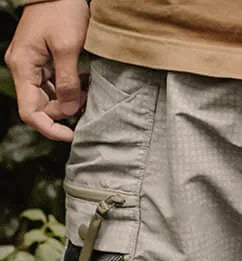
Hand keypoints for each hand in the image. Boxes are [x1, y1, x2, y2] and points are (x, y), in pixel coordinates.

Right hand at [4, 0, 90, 141]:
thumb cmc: (62, 12)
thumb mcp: (67, 48)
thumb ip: (67, 83)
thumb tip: (69, 110)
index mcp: (23, 67)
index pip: (30, 112)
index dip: (50, 129)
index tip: (73, 135)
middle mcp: (22, 68)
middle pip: (40, 108)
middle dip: (64, 114)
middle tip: (87, 106)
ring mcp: (31, 65)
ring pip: (48, 98)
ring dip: (68, 102)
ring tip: (87, 94)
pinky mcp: (41, 61)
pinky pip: (52, 86)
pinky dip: (68, 91)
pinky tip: (83, 86)